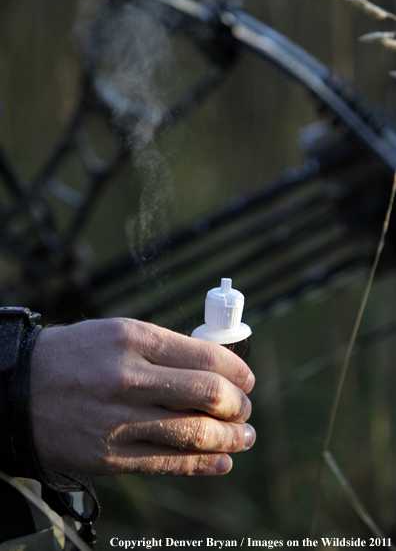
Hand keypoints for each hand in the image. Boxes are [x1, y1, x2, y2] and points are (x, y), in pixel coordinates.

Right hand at [29, 318, 255, 476]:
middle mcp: (129, 377)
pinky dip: (204, 465)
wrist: (20, 387)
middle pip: (208, 394)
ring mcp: (119, 420)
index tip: (246, 378)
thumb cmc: (76, 355)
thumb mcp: (118, 332)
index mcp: (134, 339)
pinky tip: (222, 461)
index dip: (237, 369)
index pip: (205, 356)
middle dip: (239, 405)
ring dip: (231, 438)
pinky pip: (168, 463)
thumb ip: (165, 349)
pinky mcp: (109, 456)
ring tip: (244, 436)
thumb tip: (216, 367)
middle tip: (246, 408)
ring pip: (195, 433)